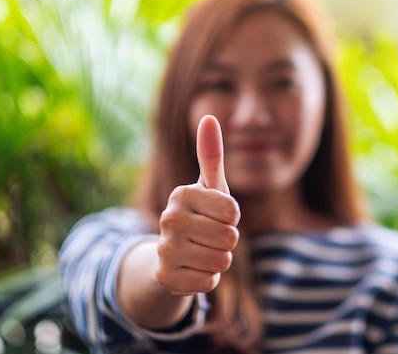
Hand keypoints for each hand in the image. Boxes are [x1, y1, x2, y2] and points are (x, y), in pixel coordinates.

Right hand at [155, 115, 239, 294]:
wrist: (171, 255)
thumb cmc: (200, 215)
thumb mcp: (208, 187)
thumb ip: (211, 155)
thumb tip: (209, 116)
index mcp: (181, 194)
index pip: (232, 211)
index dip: (231, 217)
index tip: (216, 215)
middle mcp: (168, 219)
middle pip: (229, 238)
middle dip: (227, 240)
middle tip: (209, 236)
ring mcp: (164, 249)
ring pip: (221, 261)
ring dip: (219, 259)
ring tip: (202, 251)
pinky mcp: (166, 277)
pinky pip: (209, 282)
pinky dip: (208, 278)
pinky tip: (194, 268)